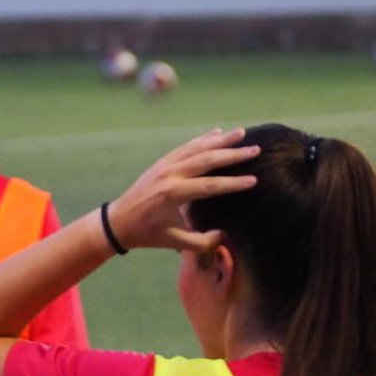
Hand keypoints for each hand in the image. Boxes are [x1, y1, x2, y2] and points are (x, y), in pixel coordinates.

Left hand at [107, 128, 258, 251]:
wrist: (119, 221)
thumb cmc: (148, 234)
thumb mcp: (175, 243)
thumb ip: (202, 242)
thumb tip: (225, 234)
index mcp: (173, 194)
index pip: (210, 186)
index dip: (233, 183)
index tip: (254, 180)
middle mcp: (170, 175)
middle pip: (206, 160)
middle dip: (232, 154)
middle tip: (256, 150)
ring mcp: (165, 165)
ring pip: (196, 148)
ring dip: (220, 140)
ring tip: (242, 132)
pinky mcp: (162, 162)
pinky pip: (185, 147)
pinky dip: (202, 139)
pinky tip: (218, 133)